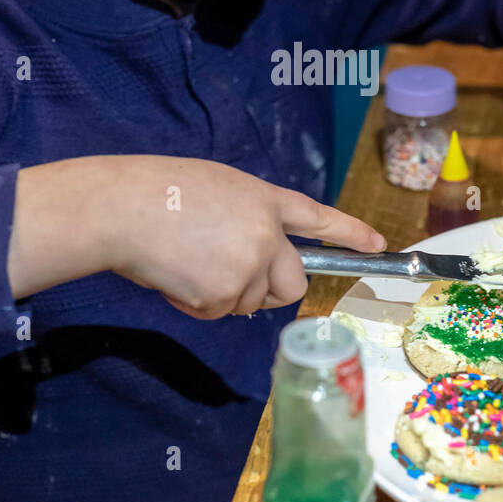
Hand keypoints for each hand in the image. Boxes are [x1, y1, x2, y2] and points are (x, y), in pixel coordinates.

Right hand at [104, 155, 385, 318]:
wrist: (124, 209)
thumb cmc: (158, 193)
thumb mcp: (217, 189)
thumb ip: (246, 219)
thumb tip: (252, 259)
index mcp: (264, 199)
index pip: (318, 218)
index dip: (350, 233)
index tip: (378, 245)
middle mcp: (267, 234)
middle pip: (292, 284)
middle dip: (270, 290)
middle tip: (230, 277)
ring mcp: (249, 265)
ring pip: (251, 302)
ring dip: (223, 294)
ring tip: (187, 260)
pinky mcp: (225, 293)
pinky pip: (218, 312)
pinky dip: (197, 303)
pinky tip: (176, 274)